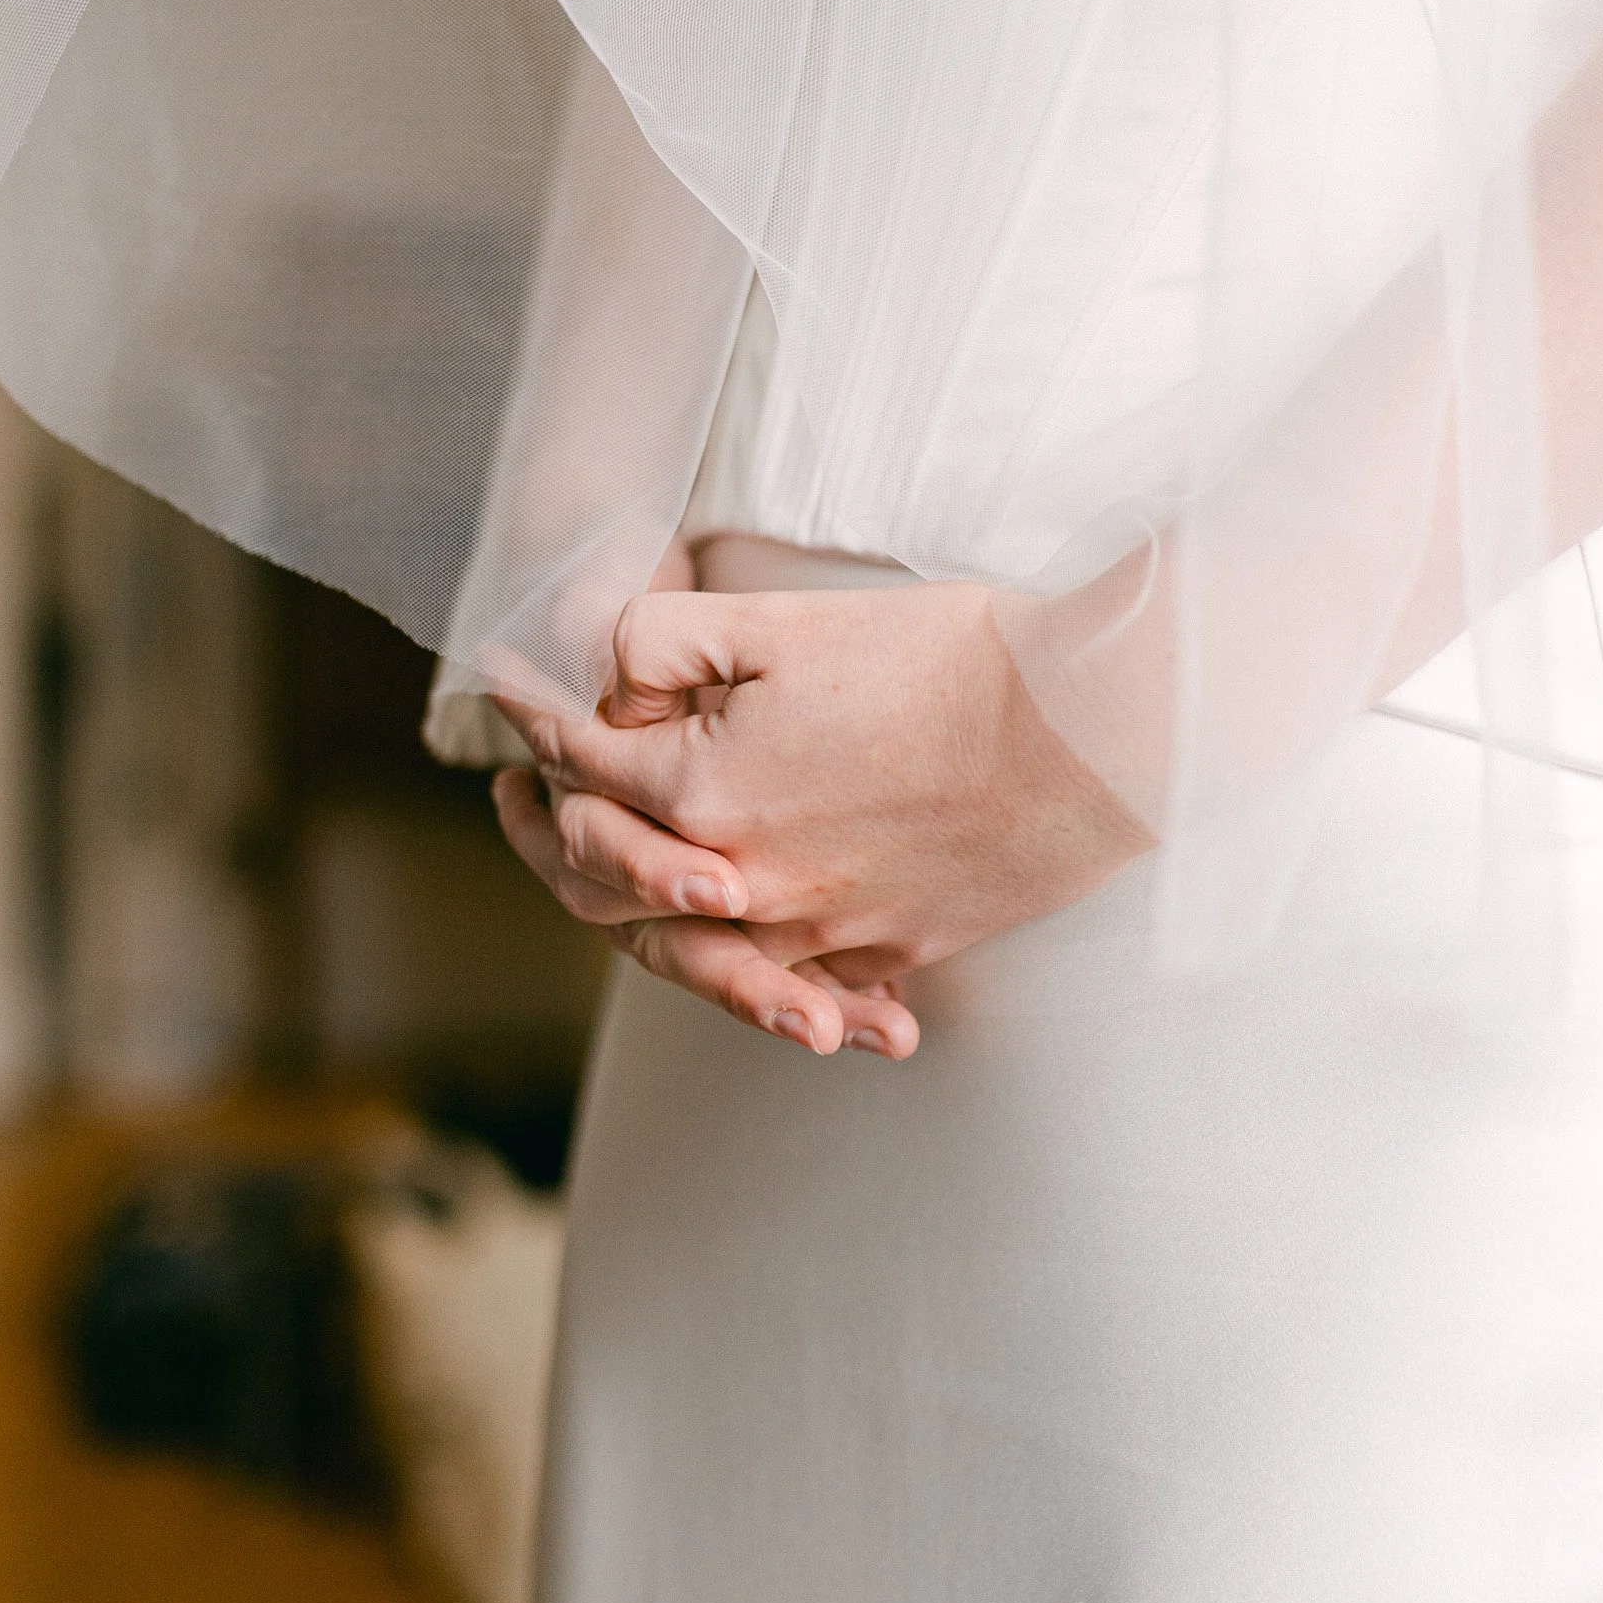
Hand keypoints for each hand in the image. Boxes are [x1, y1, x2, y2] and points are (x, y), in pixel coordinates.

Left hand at [490, 583, 1150, 1055]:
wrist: (1094, 728)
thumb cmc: (947, 658)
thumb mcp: (783, 622)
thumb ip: (664, 646)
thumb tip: (600, 682)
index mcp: (703, 794)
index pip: (581, 768)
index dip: (536, 722)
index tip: (508, 692)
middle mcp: (748, 883)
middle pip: (608, 887)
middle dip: (551, 837)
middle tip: (524, 799)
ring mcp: (824, 928)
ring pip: (698, 952)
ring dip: (647, 916)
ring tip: (631, 876)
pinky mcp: (895, 947)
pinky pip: (802, 980)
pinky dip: (765, 970)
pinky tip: (754, 939)